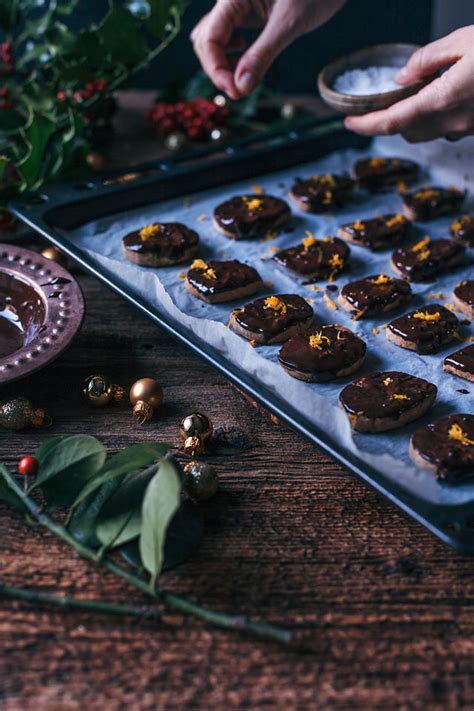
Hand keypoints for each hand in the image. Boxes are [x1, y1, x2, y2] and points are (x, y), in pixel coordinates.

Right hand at [191, 0, 345, 99]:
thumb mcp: (289, 23)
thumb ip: (263, 54)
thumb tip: (241, 87)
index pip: (208, 38)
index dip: (217, 69)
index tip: (235, 92)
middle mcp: (230, 1)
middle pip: (205, 41)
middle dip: (218, 69)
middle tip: (239, 91)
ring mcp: (237, 6)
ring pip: (213, 39)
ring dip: (222, 63)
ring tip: (242, 77)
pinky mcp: (248, 12)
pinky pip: (227, 35)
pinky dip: (231, 53)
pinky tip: (246, 57)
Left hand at [345, 26, 473, 142]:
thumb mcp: (464, 41)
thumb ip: (427, 59)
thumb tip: (402, 76)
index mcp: (444, 99)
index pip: (392, 122)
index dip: (366, 125)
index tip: (350, 122)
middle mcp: (454, 121)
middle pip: (407, 132)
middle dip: (390, 120)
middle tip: (378, 105)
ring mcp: (467, 129)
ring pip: (427, 133)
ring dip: (413, 120)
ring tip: (412, 96)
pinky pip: (446, 128)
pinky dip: (434, 117)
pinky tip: (441, 96)